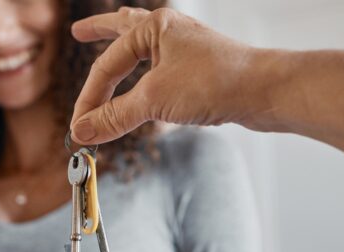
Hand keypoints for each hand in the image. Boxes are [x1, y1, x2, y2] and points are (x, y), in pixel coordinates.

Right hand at [70, 8, 262, 144]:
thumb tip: (81, 131)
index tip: (79, 127)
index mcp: (153, 27)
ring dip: (123, 43)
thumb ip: (114, 116)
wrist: (265, 91)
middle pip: (123, 29)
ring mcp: (183, 47)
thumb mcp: (154, 100)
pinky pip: (158, 63)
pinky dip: (143, 67)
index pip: (106, 65)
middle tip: (78, 32)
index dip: (89, 98)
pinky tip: (143, 72)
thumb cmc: (214, 82)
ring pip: (143, 43)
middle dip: (99, 31)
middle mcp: (167, 31)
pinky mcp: (195, 67)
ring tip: (107, 34)